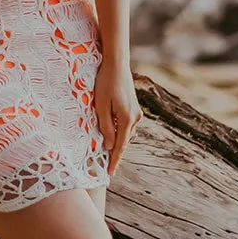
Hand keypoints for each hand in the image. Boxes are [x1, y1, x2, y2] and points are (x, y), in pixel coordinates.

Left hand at [93, 55, 143, 175]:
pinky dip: (120, 131)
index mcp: (127, 119)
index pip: (120, 146)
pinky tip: (112, 131)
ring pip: (126, 133)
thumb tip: (110, 145)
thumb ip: (106, 127)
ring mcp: (136, 112)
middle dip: (115, 152)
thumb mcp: (101, 106)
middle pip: (124, 141)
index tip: (110, 174)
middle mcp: (135, 118)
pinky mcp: (134, 107)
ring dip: (117, 141)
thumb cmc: (105, 83)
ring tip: (106, 150)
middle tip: (104, 166)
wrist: (116, 64)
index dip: (114, 161)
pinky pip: (127, 124)